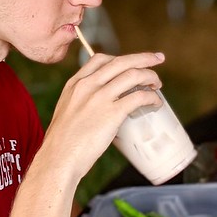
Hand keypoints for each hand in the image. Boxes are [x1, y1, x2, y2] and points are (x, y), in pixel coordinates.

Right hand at [40, 51, 165, 181]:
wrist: (58, 158)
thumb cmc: (62, 143)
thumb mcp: (66, 111)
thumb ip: (81, 102)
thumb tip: (98, 107)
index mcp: (75, 84)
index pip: (100, 59)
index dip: (121, 58)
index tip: (132, 62)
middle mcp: (88, 85)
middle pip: (121, 61)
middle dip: (143, 58)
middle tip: (158, 59)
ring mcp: (100, 98)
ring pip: (133, 75)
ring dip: (150, 76)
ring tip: (157, 84)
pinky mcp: (112, 113)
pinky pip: (139, 97)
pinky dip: (152, 97)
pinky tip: (155, 103)